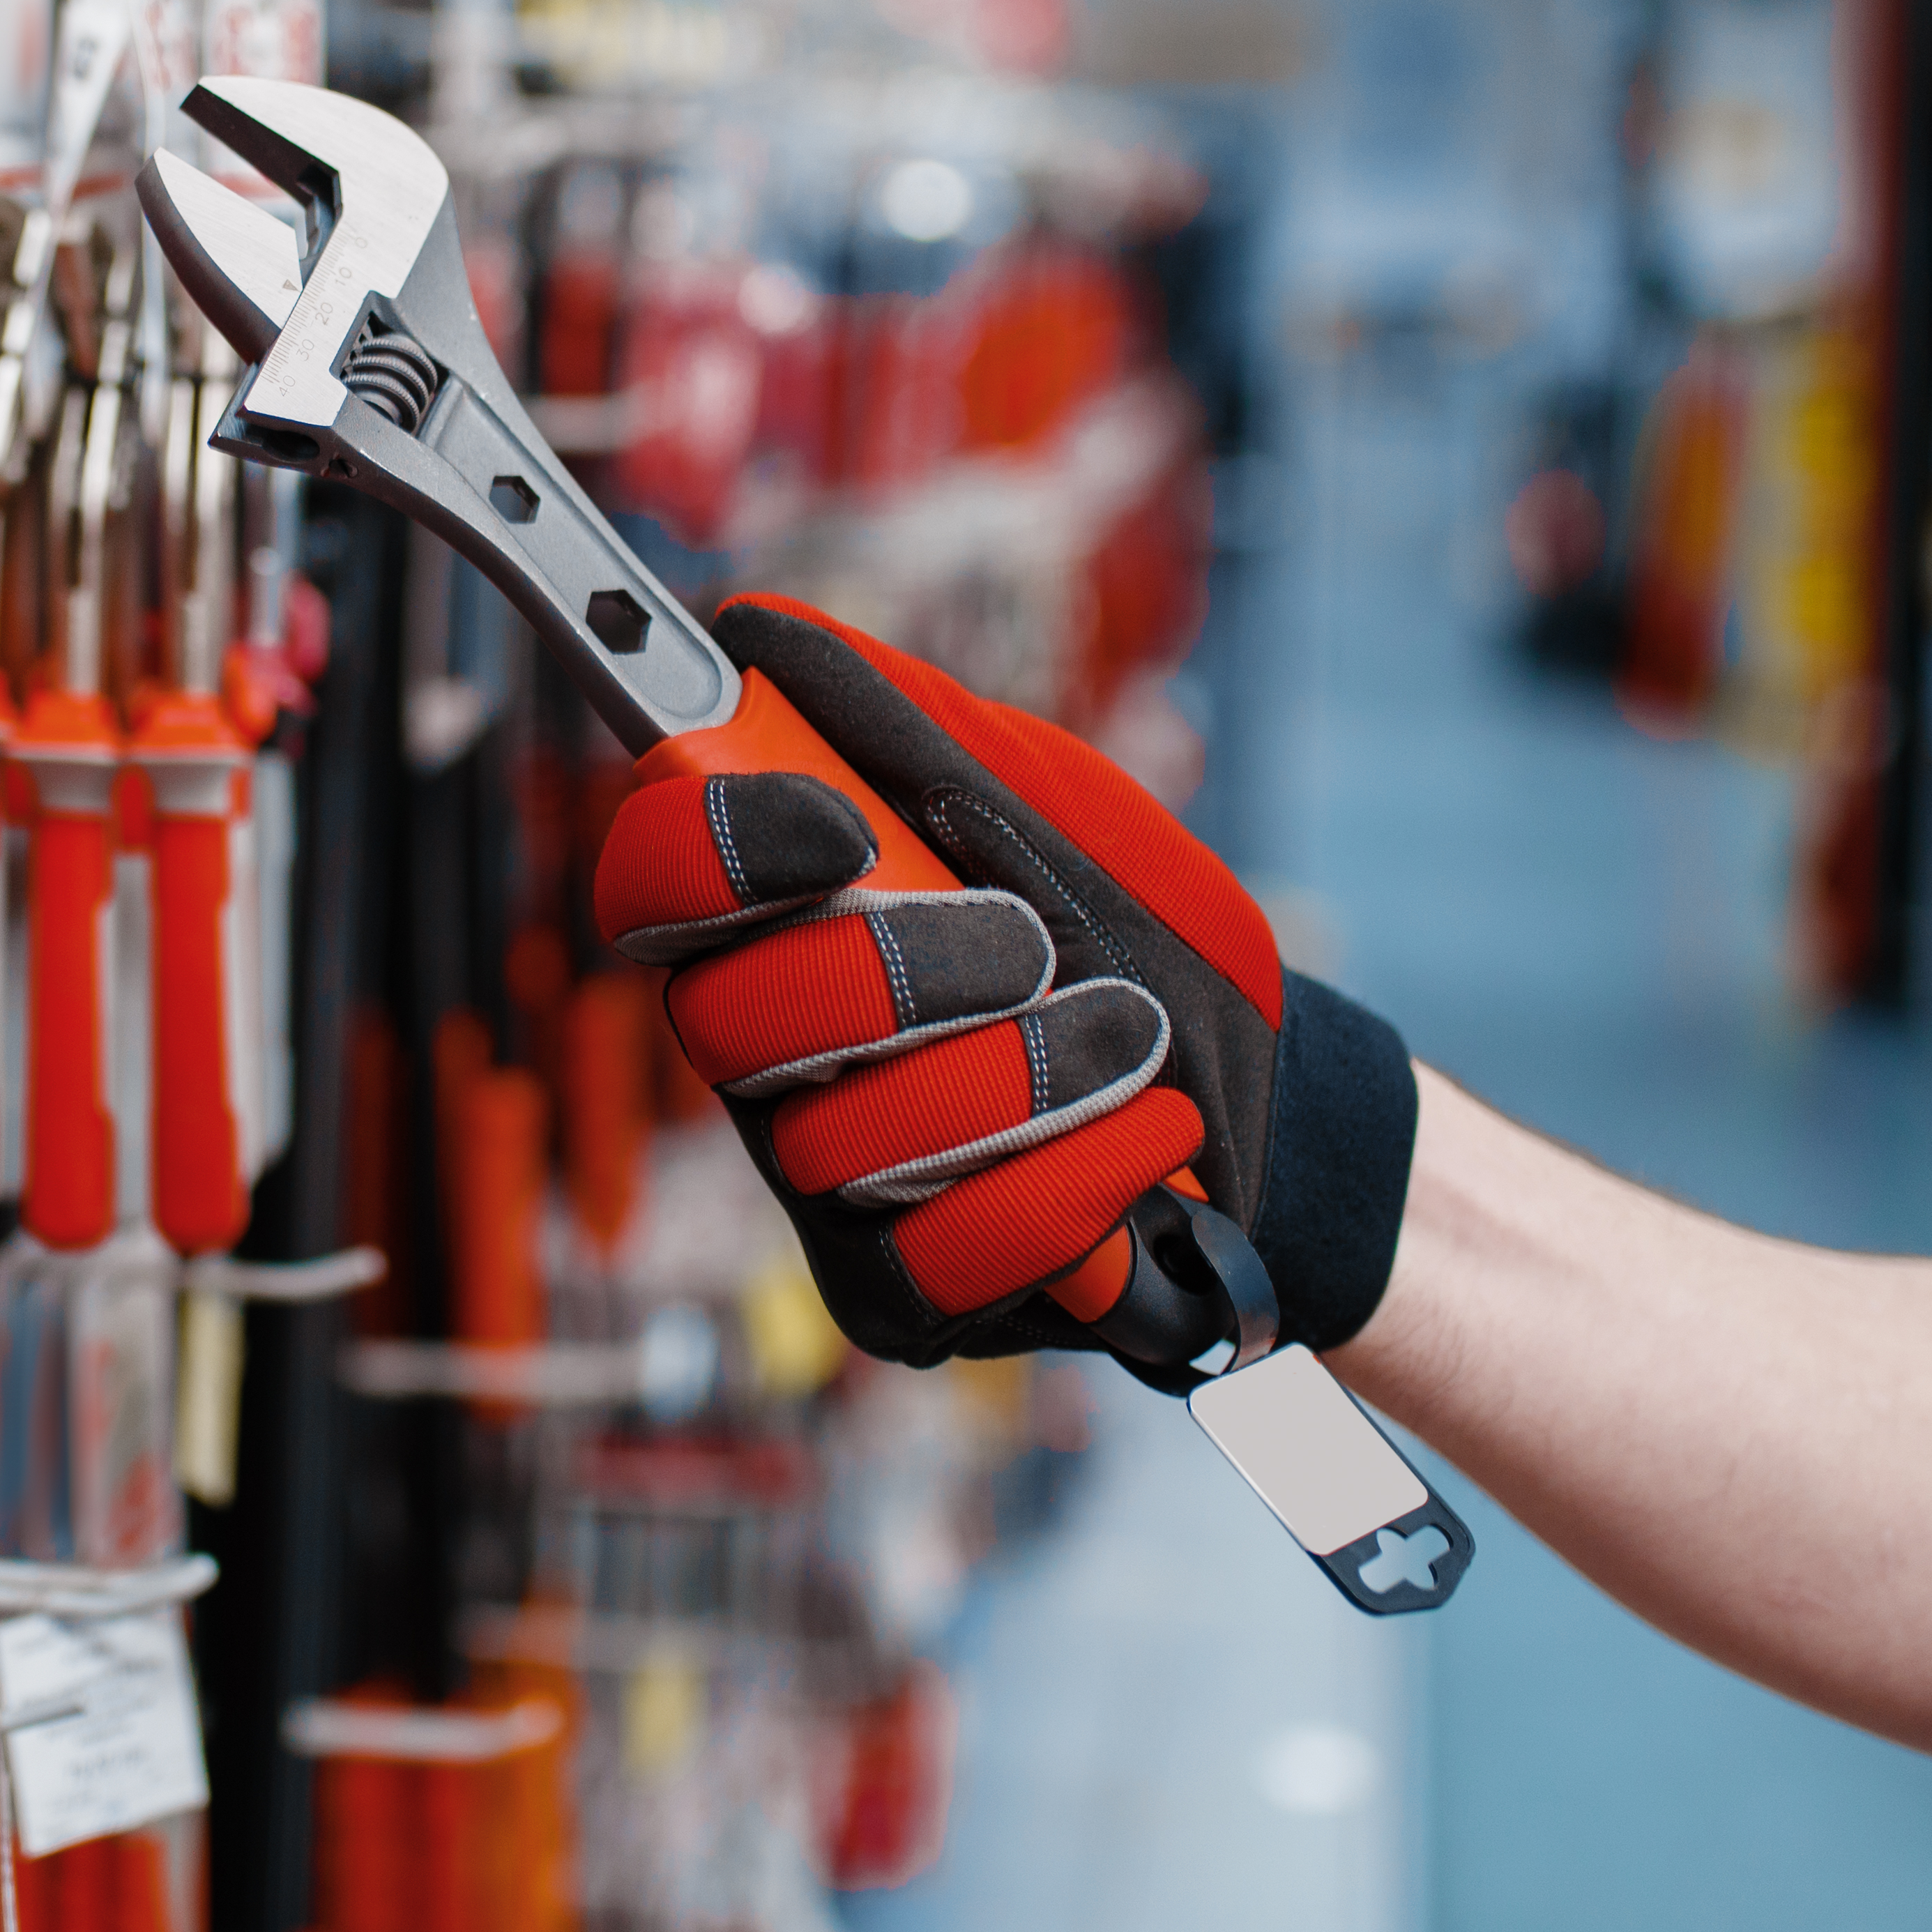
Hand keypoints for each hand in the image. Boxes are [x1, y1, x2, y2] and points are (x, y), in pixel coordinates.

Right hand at [592, 595, 1417, 1385]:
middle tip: (1031, 945)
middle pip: (730, 1023)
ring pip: (846, 1143)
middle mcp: (772, 1062)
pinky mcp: (898, 1295)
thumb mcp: (1043, 802)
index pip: (654, 888)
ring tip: (1132, 1036)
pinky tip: (1146, 1143)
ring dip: (1019, 1078)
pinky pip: (938, 1253)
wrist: (1276, 1099)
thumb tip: (746, 636)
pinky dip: (1066, 1186)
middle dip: (899, 976)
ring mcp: (825, 1189)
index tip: (828, 823)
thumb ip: (900, 729)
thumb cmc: (1142, 932)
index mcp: (779, 925)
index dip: (706, 852)